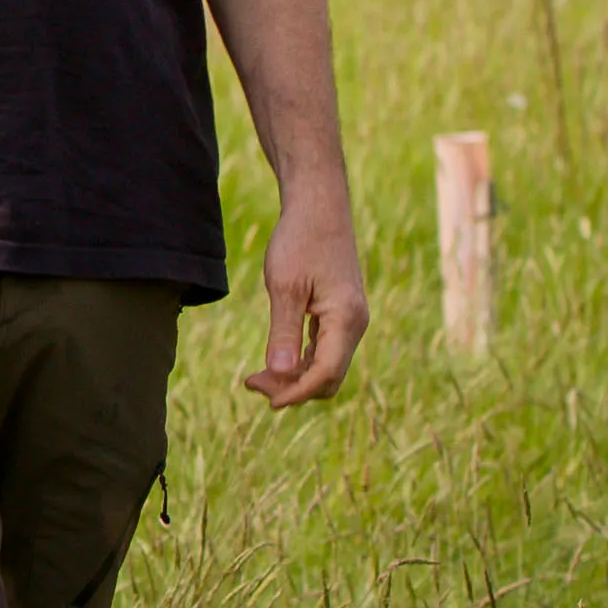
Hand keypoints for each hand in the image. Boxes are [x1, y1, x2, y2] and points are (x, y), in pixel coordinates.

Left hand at [239, 185, 365, 408]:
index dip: (297, 392)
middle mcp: (355, 325)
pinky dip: (300, 361)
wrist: (318, 207)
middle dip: (293, 388)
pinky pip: (324, 351)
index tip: (267, 400)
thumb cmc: (300, 241)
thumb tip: (280, 375)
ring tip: (255, 378)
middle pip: (329, 377)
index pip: (326, 374)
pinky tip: (275, 361)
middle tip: (252, 383)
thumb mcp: (285, 287)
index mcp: (346, 320)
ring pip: (326, 366)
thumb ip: (284, 332)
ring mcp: (349, 320)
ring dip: (294, 377)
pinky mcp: (340, 314)